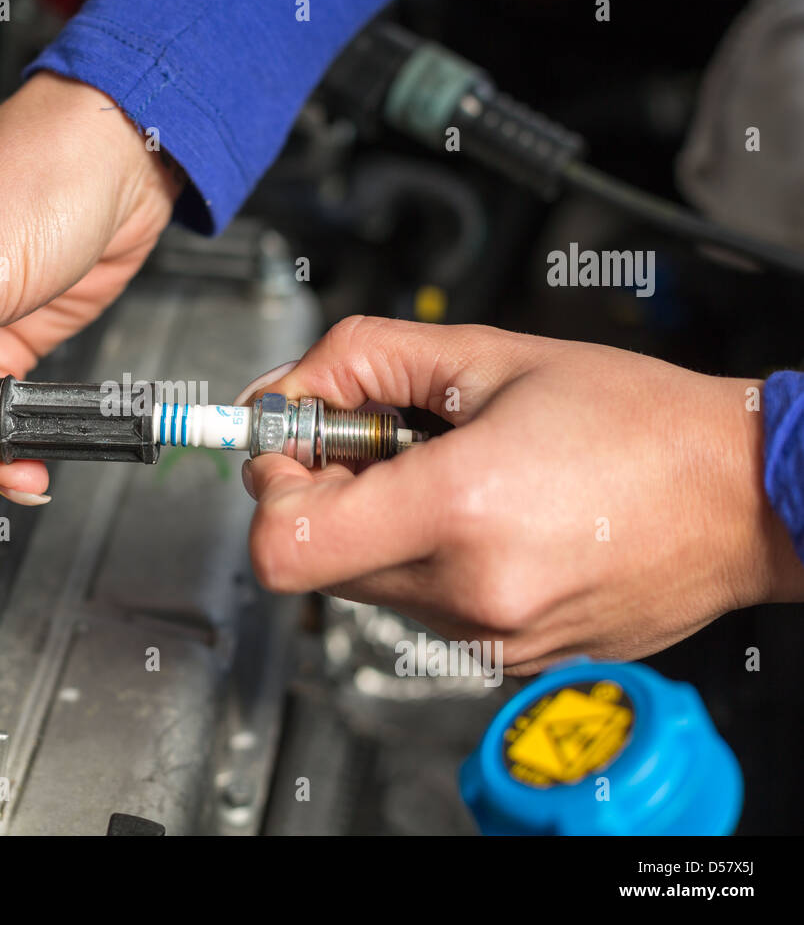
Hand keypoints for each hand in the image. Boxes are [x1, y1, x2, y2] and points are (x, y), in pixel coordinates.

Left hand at [242, 316, 803, 675]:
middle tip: (384, 442)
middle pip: (316, 561)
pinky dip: (426, 560)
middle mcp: (468, 591)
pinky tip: (490, 518)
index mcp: (458, 509)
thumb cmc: (636, 422)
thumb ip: (361, 359)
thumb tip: (283, 390)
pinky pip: (421, 608)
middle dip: (324, 494)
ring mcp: (489, 638)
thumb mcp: (486, 353)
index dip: (269, 490)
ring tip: (456, 476)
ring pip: (366, 584)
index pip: (281, 546)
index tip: (293, 448)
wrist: (743, 499)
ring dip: (379, 526)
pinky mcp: (507, 659)